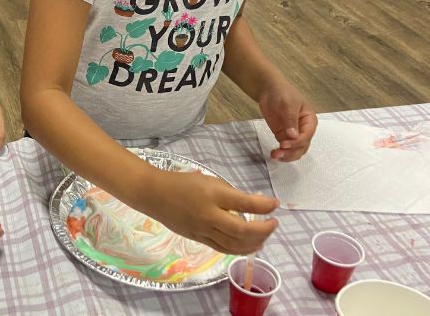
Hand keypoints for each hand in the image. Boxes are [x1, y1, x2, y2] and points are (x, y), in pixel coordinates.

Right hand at [142, 169, 278, 254]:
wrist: (154, 194)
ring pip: (235, 245)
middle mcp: (209, 216)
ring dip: (254, 243)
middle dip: (264, 230)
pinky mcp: (198, 239)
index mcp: (212, 195)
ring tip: (264, 237)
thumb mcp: (208, 180)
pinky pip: (223, 249)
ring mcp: (203, 231)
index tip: (275, 204)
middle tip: (273, 223)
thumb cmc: (182, 183)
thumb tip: (251, 204)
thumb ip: (229, 194)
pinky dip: (239, 249)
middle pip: (243, 230)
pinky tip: (248, 246)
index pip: (245, 203)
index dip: (264, 205)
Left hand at [258, 79, 317, 161]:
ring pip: (295, 150)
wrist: (269, 90)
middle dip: (292, 151)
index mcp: (309, 120)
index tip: (284, 144)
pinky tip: (274, 154)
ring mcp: (294, 134)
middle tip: (279, 152)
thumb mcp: (287, 104)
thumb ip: (290, 120)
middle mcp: (304, 129)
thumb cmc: (282, 93)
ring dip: (287, 155)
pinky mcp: (284, 136)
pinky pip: (286, 148)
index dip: (296, 142)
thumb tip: (294, 135)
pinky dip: (282, 153)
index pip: (307, 135)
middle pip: (302, 146)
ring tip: (275, 155)